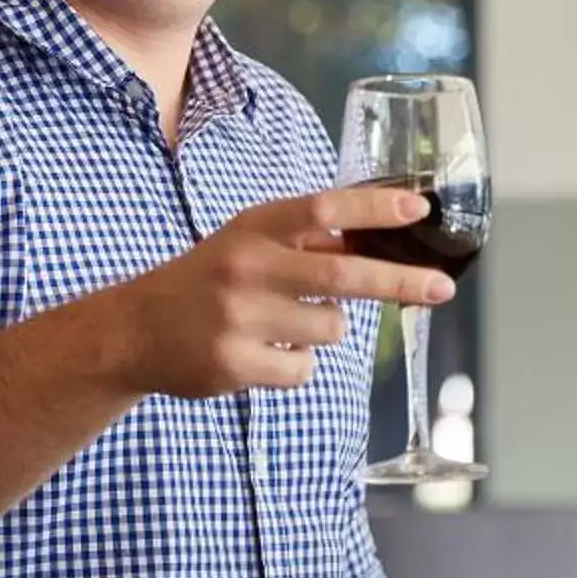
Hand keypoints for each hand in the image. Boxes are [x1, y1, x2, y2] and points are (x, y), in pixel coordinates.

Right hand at [110, 185, 455, 400]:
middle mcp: (246, 267)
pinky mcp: (234, 363)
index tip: (420, 211)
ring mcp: (239, 317)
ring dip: (325, 328)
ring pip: (329, 328)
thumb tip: (382, 238)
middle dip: (400, 282)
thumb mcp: (248, 242)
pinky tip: (263, 352)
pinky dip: (297, 364)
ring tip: (285, 323)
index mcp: (254, 228)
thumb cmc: (208, 279)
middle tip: (442, 288)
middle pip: (343, 274)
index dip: (374, 208)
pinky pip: (303, 369)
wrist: (134, 330)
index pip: (323, 208)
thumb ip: (305, 239)